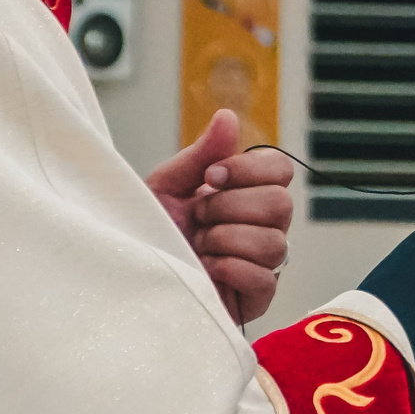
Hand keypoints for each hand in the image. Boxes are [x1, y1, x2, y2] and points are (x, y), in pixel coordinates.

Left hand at [145, 110, 293, 322]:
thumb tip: (228, 117)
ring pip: (274, 242)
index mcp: (248, 194)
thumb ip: (201, 154)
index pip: (280, 169)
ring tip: (199, 246)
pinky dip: (228, 268)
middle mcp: (264, 225)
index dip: (248, 169)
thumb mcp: (168, 187)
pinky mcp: (257, 296)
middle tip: (198, 216)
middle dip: (229, 207)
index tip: (210, 177)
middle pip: (281, 204)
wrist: (133, 275)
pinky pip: (263, 277)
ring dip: (225, 240)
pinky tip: (206, 269)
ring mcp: (264, 263)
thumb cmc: (152, 232)